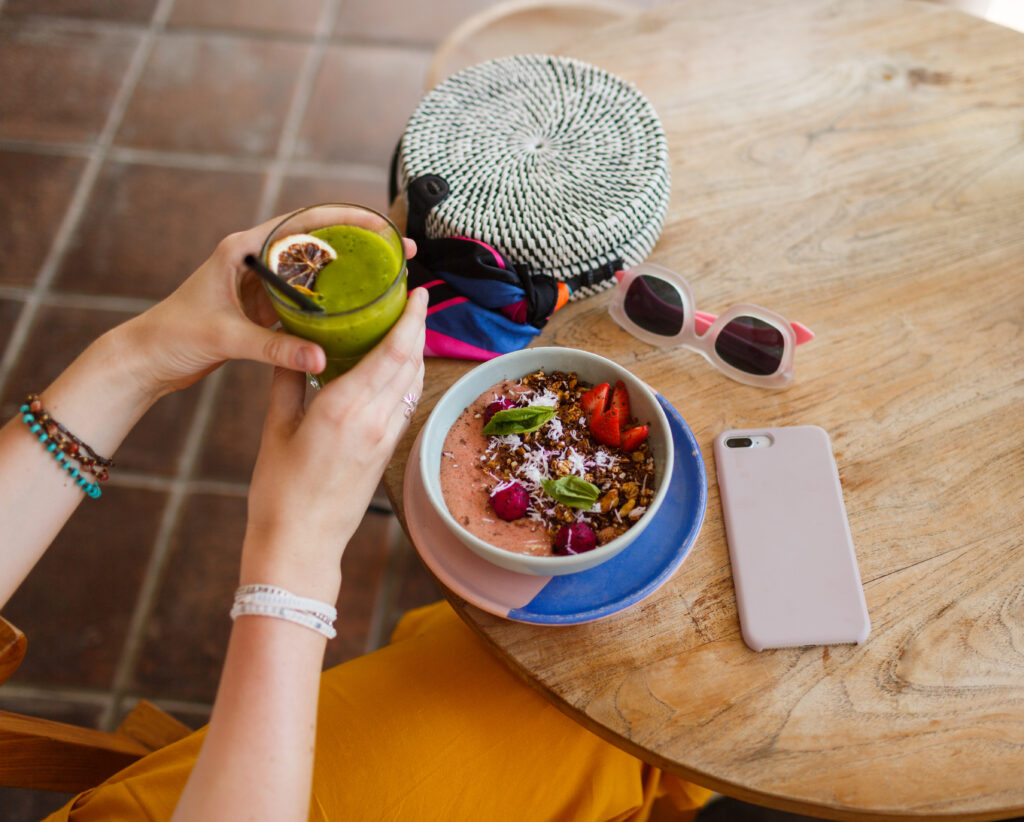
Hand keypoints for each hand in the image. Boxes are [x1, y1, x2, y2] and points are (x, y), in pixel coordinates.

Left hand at [114, 214, 415, 397]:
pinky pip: (305, 295)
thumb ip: (274, 347)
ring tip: (386, 273)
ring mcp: (259, 282)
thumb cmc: (173, 335)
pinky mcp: (261, 306)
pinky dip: (331, 297)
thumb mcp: (226, 338)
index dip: (344, 218)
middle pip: (316, 240)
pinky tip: (356, 306)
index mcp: (242, 248)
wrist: (146, 358)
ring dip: (348, 269)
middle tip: (396, 249)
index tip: (379, 224)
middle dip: (358, 242)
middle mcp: (254, 258)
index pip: (302, 221)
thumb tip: (319, 358)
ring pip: (314, 268)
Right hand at [240, 287, 427, 599]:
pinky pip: (406, 404)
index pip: (392, 351)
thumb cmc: (279, 491)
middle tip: (415, 298)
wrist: (300, 544)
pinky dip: (407, 379)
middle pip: (409, 362)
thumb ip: (288, 381)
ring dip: (415, 352)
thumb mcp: (276, 428)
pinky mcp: (387, 452)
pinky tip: (396, 368)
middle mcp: (374, 419)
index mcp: (345, 408)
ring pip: (412, 383)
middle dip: (417, 326)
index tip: (417, 292)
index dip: (410, 318)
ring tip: (408, 325)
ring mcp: (385, 437)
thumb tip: (293, 346)